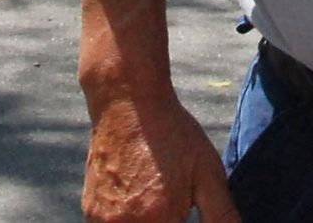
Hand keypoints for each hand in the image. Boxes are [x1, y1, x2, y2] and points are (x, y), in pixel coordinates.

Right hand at [83, 89, 240, 222]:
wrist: (127, 102)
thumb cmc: (172, 135)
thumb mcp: (209, 174)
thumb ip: (222, 216)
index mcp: (157, 219)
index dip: (179, 220)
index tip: (181, 206)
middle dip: (166, 219)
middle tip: (169, 195)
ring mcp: (101, 220)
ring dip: (146, 221)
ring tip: (153, 190)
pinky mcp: (90, 211)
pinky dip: (126, 217)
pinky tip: (136, 190)